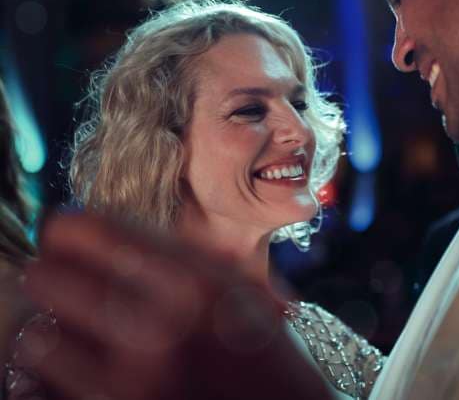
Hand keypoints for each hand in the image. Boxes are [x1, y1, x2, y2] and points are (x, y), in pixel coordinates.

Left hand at [17, 214, 332, 399]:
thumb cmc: (267, 352)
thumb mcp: (240, 287)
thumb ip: (183, 255)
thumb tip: (109, 231)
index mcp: (195, 280)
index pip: (91, 231)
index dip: (71, 228)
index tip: (69, 233)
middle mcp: (159, 325)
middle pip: (50, 276)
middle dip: (56, 272)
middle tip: (67, 276)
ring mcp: (132, 378)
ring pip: (40, 333)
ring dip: (56, 324)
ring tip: (78, 324)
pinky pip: (48, 381)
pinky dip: (58, 368)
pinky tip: (83, 361)